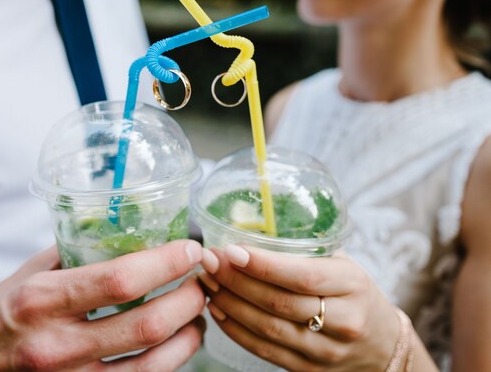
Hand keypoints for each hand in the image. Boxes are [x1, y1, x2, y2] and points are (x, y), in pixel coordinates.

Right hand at [0, 239, 205, 371]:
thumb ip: (81, 252)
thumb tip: (132, 232)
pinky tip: (175, 344)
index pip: (120, 281)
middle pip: (146, 326)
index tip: (190, 250)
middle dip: (188, 299)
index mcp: (42, 299)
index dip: (165, 264)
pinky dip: (168, 362)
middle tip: (201, 281)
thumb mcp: (33, 271)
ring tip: (197, 315)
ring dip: (189, 336)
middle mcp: (57, 344)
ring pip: (153, 364)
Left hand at [199, 245, 399, 371]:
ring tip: (206, 282)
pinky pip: (264, 350)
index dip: (263, 265)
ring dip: (229, 304)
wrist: (382, 345)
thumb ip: (305, 252)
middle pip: (278, 303)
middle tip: (209, 262)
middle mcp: (343, 321)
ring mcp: (326, 351)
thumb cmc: (354, 294)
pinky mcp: (308, 370)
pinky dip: (235, 329)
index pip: (303, 276)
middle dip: (236, 280)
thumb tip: (248, 231)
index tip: (231, 250)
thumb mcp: (343, 265)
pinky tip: (218, 309)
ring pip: (267, 329)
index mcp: (352, 285)